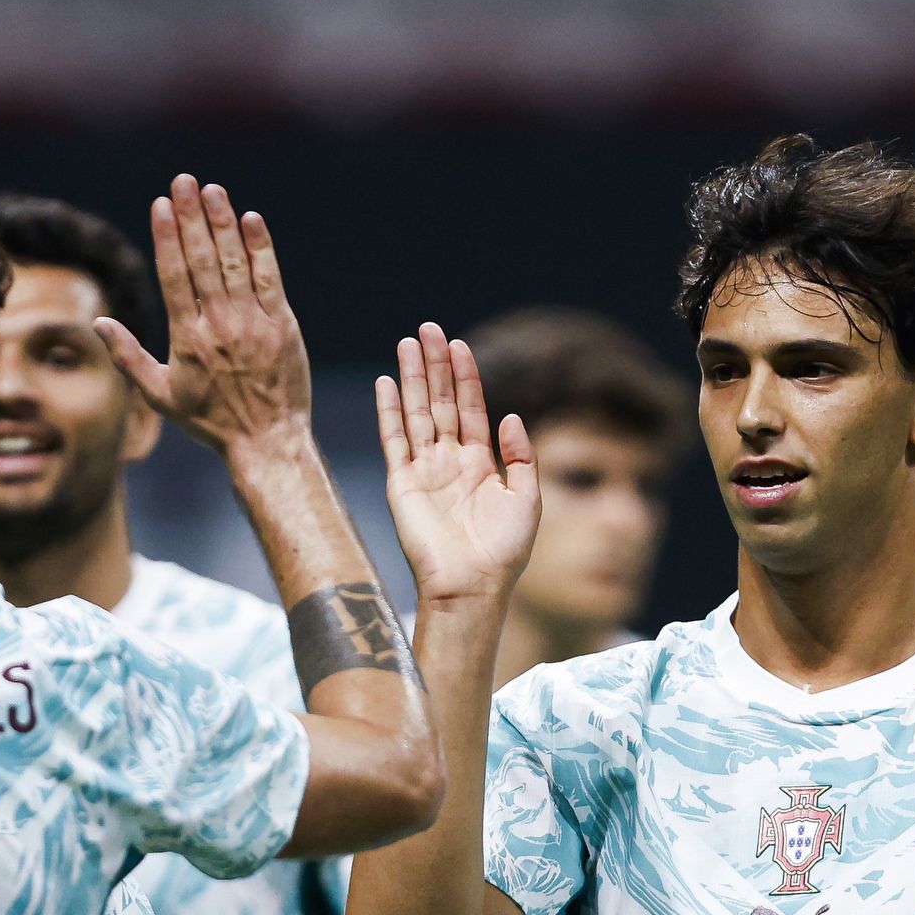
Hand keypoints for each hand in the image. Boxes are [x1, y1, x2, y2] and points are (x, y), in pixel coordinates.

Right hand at [97, 175, 311, 458]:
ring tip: (212, 190)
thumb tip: (99, 322)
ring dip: (223, 223)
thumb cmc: (210, 420)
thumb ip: (128, 356)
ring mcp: (252, 323)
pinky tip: (251, 220)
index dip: (167, 237)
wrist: (266, 440)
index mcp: (187, 338)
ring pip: (234, 263)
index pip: (174, 275)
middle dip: (192, 216)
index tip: (161, 204)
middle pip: (202, 260)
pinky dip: (260, 248)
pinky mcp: (282, 325)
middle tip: (184, 180)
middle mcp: (218, 325)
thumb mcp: (160, 395)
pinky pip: (270, 278)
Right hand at [376, 324, 539, 608]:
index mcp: (479, 464)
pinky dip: (389, 411)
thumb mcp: (527, 498)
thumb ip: (520, 455)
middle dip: (435, 365)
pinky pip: (394, 440)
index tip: (459, 344)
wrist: (473, 586)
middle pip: (440, 402)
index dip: (465, 376)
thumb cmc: (503, 551)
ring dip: (412, 378)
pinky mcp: (403, 485)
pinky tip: (387, 383)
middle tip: (428, 328)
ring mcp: (424, 472)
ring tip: (408, 343)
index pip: (469, 408)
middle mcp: (449, 463)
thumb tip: (510, 415)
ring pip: (416, 413)